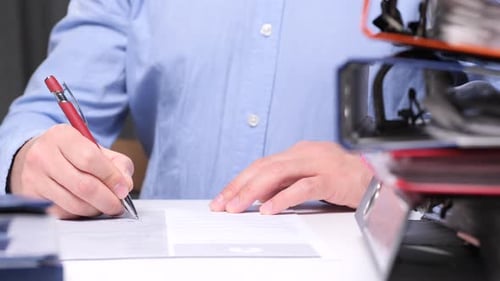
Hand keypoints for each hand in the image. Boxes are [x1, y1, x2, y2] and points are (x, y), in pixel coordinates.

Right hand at [9, 124, 133, 218]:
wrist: (38, 157)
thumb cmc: (73, 153)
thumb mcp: (97, 149)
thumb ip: (118, 164)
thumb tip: (125, 186)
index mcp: (63, 136)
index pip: (90, 159)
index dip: (111, 178)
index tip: (123, 189)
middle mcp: (44, 154)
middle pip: (83, 185)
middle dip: (107, 200)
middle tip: (118, 206)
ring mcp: (34, 176)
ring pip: (73, 203)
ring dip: (95, 209)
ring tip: (104, 205)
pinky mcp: (30, 194)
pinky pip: (62, 212)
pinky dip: (79, 214)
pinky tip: (86, 206)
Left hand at [210, 141, 372, 214]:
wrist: (376, 177)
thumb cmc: (342, 178)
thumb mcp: (308, 177)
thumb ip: (285, 183)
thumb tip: (258, 195)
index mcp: (297, 153)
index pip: (261, 164)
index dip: (240, 181)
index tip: (223, 196)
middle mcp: (304, 154)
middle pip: (264, 167)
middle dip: (239, 186)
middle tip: (222, 204)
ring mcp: (317, 164)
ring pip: (277, 174)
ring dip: (253, 192)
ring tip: (237, 207)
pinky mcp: (330, 177)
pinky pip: (302, 187)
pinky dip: (283, 198)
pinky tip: (269, 209)